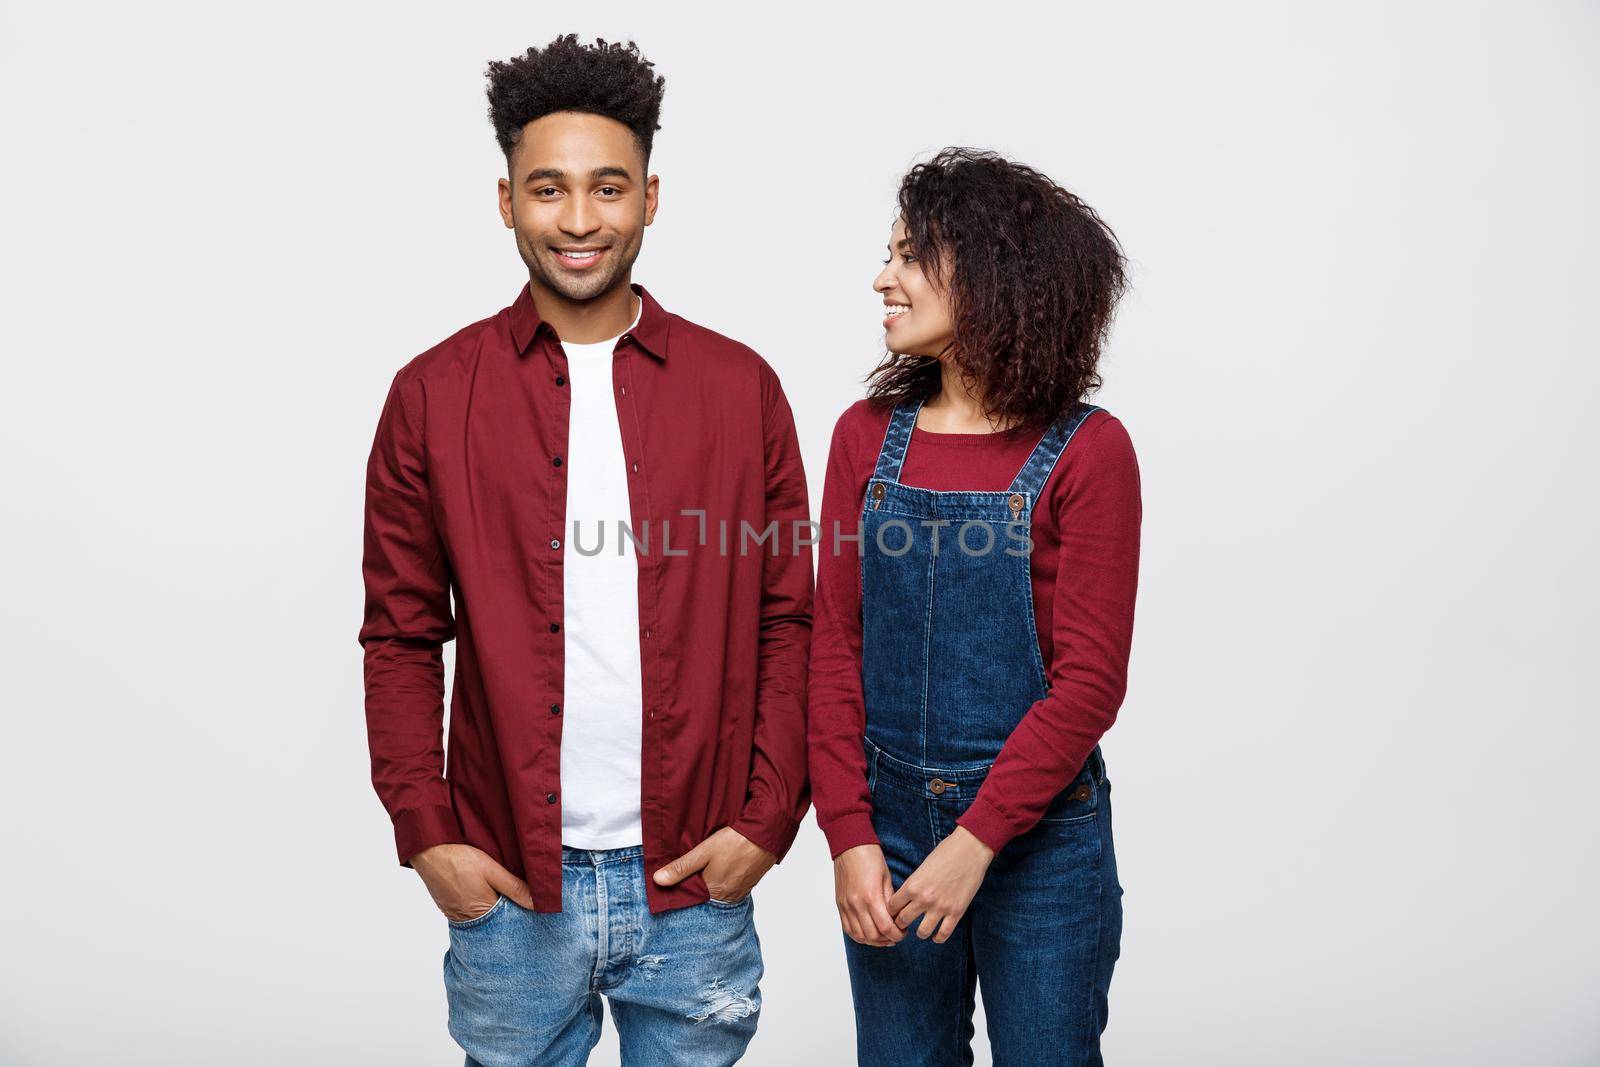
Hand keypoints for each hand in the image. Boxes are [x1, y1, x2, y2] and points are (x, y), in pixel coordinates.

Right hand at [411, 843, 535, 921]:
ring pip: (481, 916)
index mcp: (482, 912)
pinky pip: (468, 911)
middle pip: (494, 920)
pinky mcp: (448, 908)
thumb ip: (515, 888)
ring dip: (491, 906)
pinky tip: (482, 890)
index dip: (519, 911)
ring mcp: (455, 915)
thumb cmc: (459, 860)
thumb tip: (537, 903)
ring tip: (499, 891)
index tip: (529, 903)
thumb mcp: (492, 870)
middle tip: (516, 896)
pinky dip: (478, 904)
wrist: (428, 852)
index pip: (507, 920)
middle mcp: (467, 920)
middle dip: (506, 910)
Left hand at [652, 827, 775, 901]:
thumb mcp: (703, 852)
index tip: (674, 879)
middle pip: (704, 895)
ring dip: (710, 882)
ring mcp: (740, 892)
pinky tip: (721, 867)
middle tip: (691, 871)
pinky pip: (730, 887)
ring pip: (717, 891)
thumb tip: (658, 881)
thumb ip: (681, 867)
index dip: (681, 888)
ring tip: (705, 868)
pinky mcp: (748, 884)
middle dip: (696, 885)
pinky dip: (723, 880)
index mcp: (714, 892)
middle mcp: (728, 897)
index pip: (690, 897)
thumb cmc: (735, 842)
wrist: (766, 834)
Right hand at [833, 844, 903, 946]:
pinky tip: (869, 933)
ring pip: (859, 936)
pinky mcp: (840, 905)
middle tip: (896, 935)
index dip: (897, 935)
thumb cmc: (870, 857)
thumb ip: (890, 901)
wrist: (849, 845)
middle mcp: (856, 904)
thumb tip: (896, 918)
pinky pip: (848, 929)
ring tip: (884, 936)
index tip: (903, 932)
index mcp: (871, 896)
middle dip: (888, 940)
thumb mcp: (886, 878)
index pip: (886, 927)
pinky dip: (859, 936)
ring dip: (873, 941)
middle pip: (873, 936)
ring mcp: (846, 906)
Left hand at [887, 827, 994, 942]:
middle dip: (901, 923)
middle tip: (904, 923)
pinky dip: (938, 938)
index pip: (892, 906)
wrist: (970, 849)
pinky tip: (937, 936)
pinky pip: (943, 934)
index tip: (894, 912)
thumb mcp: (922, 867)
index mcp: (912, 885)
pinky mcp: (956, 912)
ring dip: (920, 932)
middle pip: (903, 921)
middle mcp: (923, 899)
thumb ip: (914, 884)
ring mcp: (940, 907)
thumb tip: (906, 898)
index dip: (891, 910)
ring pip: (922, 933)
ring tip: (922, 929)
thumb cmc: (946, 852)